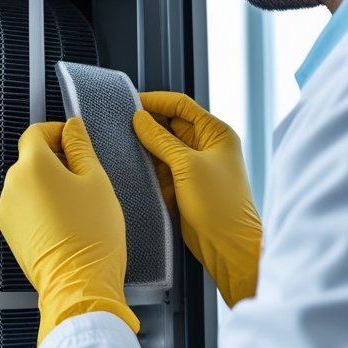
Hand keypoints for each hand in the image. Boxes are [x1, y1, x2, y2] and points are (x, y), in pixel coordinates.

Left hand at [0, 118, 139, 345]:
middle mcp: (12, 184)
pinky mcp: (8, 230)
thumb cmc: (92, 235)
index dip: (57, 132)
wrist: (78, 284)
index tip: (75, 143)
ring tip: (77, 207)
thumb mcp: (97, 181)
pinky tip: (64, 223)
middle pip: (31, 158)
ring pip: (28, 184)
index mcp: (32, 165)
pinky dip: (41, 207)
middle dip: (56, 162)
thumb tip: (72, 127)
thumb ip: (81, 147)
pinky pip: (24, 206)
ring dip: (49, 186)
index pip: (35, 132)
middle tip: (85, 179)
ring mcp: (7, 209)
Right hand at [132, 92, 260, 307]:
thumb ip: (160, 140)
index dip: (156, 101)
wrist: (228, 246)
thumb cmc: (220, 206)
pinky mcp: (185, 184)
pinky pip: (161, 167)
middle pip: (171, 125)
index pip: (182, 106)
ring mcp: (195, 166)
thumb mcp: (186, 166)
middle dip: (147, 124)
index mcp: (216, 133)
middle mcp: (207, 146)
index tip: (129, 102)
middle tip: (119, 123)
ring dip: (145, 146)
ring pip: (163, 147)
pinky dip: (148, 166)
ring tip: (121, 143)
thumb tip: (139, 118)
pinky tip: (131, 165)